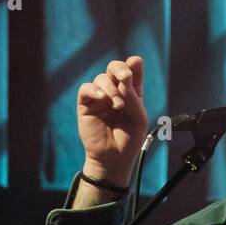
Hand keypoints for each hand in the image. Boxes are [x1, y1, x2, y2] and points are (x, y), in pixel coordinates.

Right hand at [77, 56, 147, 184]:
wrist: (114, 159)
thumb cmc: (129, 140)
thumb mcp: (139, 119)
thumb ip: (133, 98)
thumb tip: (125, 78)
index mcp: (132, 93)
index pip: (132, 71)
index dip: (133, 65)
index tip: (135, 65)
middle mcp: (116, 91)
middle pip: (114, 68)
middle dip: (119, 68)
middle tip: (125, 77)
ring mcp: (100, 97)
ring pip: (101, 78)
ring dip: (110, 88)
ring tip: (118, 105)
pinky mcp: (86, 104)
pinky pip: (86, 88)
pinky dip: (94, 90)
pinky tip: (103, 99)